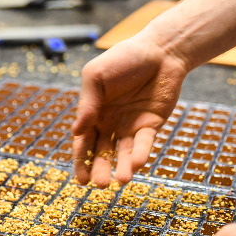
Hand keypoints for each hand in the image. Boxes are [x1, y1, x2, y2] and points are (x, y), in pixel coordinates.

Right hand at [73, 32, 189, 186]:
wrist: (160, 51)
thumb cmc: (123, 58)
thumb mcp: (96, 76)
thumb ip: (87, 103)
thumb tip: (75, 131)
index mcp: (92, 112)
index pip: (83, 142)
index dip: (80, 161)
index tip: (81, 180)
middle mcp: (110, 123)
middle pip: (102, 152)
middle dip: (100, 168)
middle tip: (100, 184)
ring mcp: (131, 125)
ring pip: (124, 152)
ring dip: (123, 166)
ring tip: (121, 179)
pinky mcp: (151, 124)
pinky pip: (144, 142)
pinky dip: (141, 153)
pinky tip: (137, 164)